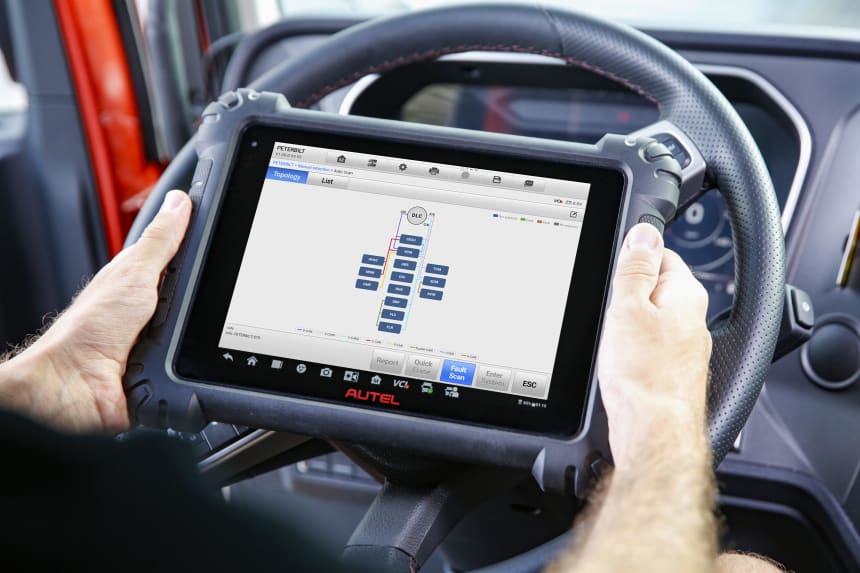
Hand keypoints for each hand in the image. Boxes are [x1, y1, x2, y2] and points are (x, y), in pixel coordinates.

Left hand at [0, 190, 191, 432]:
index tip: (226, 239)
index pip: (186, 256)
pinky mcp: (167, 372)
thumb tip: (180, 202)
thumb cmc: (85, 332)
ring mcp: (161, 342)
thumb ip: (160, 241)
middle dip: (205, 300)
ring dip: (196, 338)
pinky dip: (192, 365)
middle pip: (201, 296)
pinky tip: (179, 361)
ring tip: (175, 337)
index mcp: (143, 278)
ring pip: (201, 332)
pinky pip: (196, 365)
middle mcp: (153, 309)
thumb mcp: (133, 274)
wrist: (74, 387)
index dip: (206, 249)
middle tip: (190, 303)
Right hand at [597, 223, 711, 470]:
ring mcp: (684, 349)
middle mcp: (692, 320)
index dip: (632, 262)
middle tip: (611, 316)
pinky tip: (620, 366)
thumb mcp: (628, 308)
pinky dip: (632, 353)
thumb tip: (645, 232)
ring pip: (648, 322)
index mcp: (686, 295)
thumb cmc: (645, 375)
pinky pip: (648, 350)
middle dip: (627, 298)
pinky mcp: (672, 373)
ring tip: (615, 345)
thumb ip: (636, 268)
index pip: (661, 255)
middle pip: (653, 290)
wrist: (653, 433)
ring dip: (628, 329)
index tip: (614, 276)